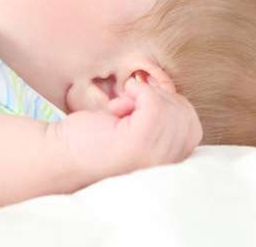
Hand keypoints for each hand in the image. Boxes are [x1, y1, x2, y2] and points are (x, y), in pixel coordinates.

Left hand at [54, 77, 203, 183]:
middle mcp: (166, 166)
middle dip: (159, 100)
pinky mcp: (139, 142)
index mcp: (168, 166)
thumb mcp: (134, 129)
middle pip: (185, 115)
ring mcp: (155, 157)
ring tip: (122, 110)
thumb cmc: (94, 141)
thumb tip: (169, 90)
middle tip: (129, 109)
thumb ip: (160, 119)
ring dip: (145, 96)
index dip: (170, 108)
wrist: (62, 155)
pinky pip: (156, 102)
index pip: (193, 128)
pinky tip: (117, 105)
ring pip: (172, 107)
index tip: (141, 109)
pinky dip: (138, 92)